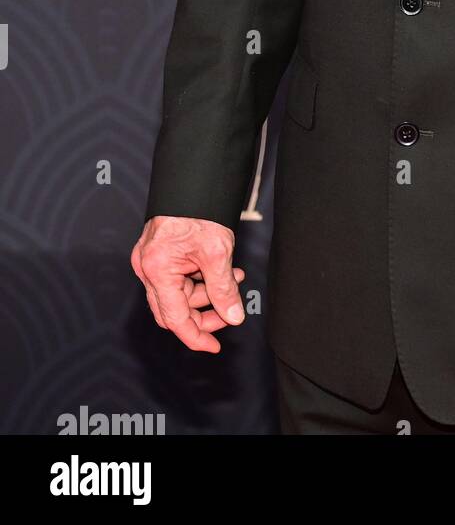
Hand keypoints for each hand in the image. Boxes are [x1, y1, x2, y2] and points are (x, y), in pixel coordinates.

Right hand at [131, 215, 245, 352]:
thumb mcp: (218, 252)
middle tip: (230, 311)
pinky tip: (223, 270)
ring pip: (178, 293)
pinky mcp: (157, 254)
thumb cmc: (199, 208)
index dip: (196, 336)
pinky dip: (200, 279)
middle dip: (204, 314)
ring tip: (235, 278)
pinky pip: (177, 278)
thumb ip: (224, 288)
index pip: (175, 318)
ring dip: (207, 293)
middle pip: (174, 309)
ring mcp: (150, 261)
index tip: (213, 346)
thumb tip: (233, 315)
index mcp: (157, 269)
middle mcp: (147, 268)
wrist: (192, 179)